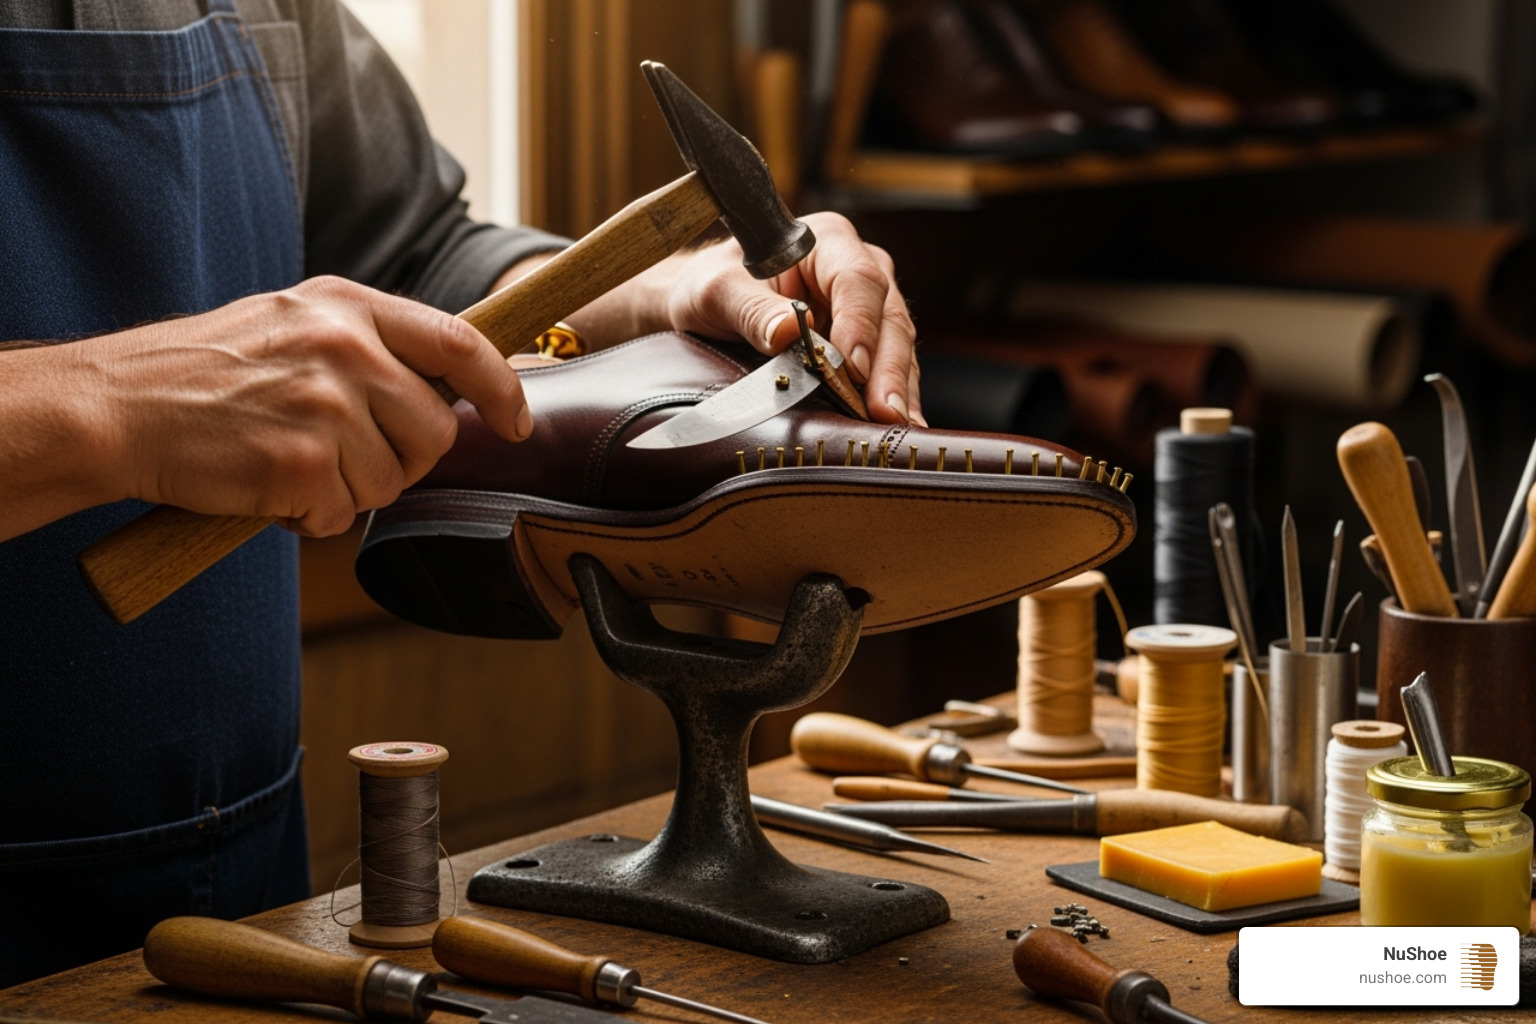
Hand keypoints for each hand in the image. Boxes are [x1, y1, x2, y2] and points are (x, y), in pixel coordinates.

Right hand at [0, 276, 528, 540]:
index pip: (460, 343)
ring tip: (292, 464)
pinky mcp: (302, 461)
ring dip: (349, 491)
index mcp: (348, 306)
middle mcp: (345, 347)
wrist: (118, 406)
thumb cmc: (205, 374)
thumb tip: (448, 390)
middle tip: (344, 457)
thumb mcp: (294, 325)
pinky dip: (310, 516)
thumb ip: (368, 345)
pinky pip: (343, 514)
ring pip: (392, 481)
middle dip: (403, 459)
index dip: (502, 388)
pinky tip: (270, 487)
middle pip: (435, 429)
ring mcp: (326, 403)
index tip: (516, 420)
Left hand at [570, 211, 923, 426]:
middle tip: (887, 412)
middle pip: (888, 316)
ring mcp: (867, 305)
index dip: (860, 324)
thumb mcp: (715, 293)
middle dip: (889, 368)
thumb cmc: (711, 286)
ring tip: (898, 424)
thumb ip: (750, 310)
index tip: (853, 367)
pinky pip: (888, 365)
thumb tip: (788, 332)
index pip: (857, 279)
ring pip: (896, 343)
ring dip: (899, 387)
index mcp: (826, 240)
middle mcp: (857, 267)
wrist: (707, 302)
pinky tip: (897, 423)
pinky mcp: (867, 339)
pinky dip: (893, 394)